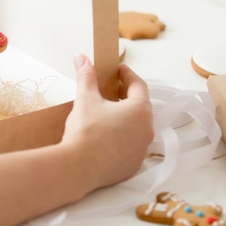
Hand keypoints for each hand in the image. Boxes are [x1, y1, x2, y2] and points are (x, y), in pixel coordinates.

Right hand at [61, 55, 153, 190]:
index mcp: (140, 109)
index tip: (117, 70)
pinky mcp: (133, 165)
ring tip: (107, 114)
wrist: (78, 167)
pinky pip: (131, 147)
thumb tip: (82, 58)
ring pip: (136, 127)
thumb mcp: (85, 98)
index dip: (127, 75)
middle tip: (111, 90)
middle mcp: (147, 129)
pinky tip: (106, 137)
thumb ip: (86, 76)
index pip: (138, 85)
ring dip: (125, 119)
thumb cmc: (85, 131)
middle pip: (139, 106)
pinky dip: (122, 139)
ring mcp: (142, 149)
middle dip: (126, 96)